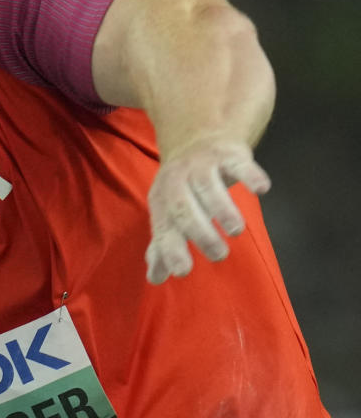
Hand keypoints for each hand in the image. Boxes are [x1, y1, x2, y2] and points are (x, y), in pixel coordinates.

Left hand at [145, 135, 270, 283]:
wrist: (196, 138)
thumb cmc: (183, 188)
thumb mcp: (169, 213)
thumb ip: (164, 245)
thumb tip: (156, 278)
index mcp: (161, 201)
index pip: (163, 227)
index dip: (170, 249)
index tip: (183, 271)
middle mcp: (176, 181)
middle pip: (183, 208)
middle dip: (199, 234)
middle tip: (218, 255)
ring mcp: (201, 166)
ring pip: (207, 186)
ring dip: (222, 210)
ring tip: (235, 231)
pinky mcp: (227, 154)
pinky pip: (238, 163)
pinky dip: (250, 175)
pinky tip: (261, 189)